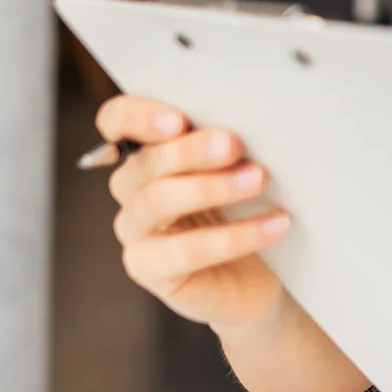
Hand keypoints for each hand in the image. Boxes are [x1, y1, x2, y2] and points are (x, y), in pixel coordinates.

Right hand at [95, 95, 290, 328]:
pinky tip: (274, 225)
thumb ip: (227, 141)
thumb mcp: (238, 165)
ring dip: (211, 188)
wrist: (259, 275)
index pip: (117, 120)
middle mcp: (132, 188)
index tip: (178, 119)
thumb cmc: (248, 207)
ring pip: (157, 202)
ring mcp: (135, 231)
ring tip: (258, 179)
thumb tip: (250, 118)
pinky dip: (234, 237)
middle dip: (190, 151)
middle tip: (234, 144)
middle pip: (145, 162)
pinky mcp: (149, 269)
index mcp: (147, 150)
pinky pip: (185, 251)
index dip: (138, 115)